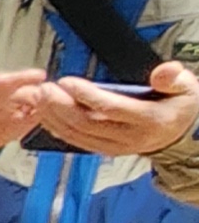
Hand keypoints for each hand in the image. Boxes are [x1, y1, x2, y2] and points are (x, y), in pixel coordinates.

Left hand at [36, 62, 198, 157]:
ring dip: (54, 117)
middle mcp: (131, 137)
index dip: (86, 95)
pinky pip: (78, 142)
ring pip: (79, 134)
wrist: (183, 133)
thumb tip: (164, 72)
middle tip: (44, 89)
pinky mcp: (106, 149)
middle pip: (88, 123)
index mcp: (150, 120)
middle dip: (61, 106)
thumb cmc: (181, 105)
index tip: (66, 81)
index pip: (111, 108)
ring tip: (38, 98)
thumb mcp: (186, 87)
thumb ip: (173, 78)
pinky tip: (45, 116)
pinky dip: (59, 129)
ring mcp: (117, 146)